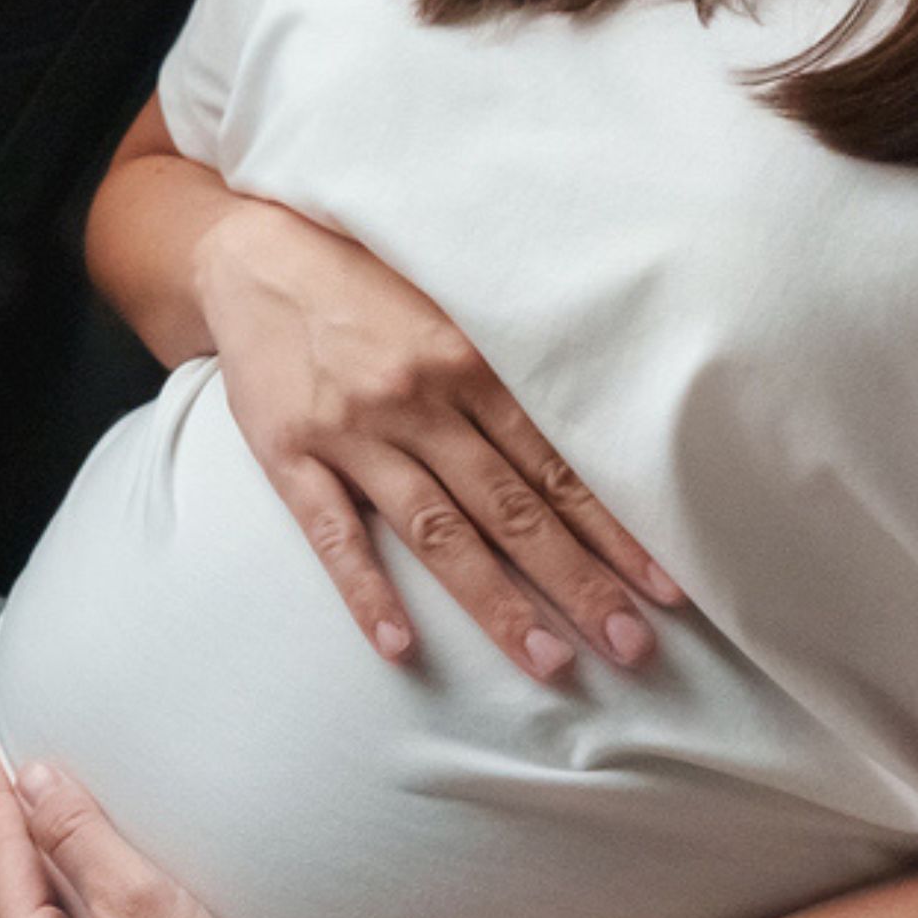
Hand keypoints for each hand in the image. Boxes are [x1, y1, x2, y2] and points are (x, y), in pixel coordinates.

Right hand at [191, 198, 682, 682]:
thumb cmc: (369, 284)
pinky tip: (399, 646)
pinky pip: (332, 533)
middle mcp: (420, 400)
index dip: (615, 530)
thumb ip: (509, 372)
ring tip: (549, 663)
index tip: (666, 586)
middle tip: (632, 646)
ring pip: (438, 532)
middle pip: (512, 508)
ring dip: (496, 602)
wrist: (252, 255)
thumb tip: (598, 431)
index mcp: (471, 362)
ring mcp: (353, 431)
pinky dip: (366, 592)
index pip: (558, 464)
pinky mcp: (289, 454)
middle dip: (578, 582)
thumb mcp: (452, 307)